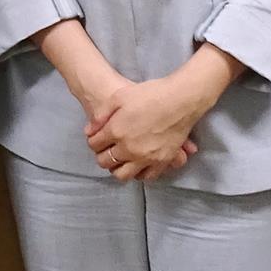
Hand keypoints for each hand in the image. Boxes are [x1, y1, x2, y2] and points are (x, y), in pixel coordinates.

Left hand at [87, 75, 205, 181]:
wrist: (181, 99)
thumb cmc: (150, 94)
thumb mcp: (120, 96)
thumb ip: (102, 114)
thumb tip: (89, 131)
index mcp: (116, 131)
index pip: (95, 144)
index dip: (94, 141)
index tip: (97, 138)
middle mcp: (129, 148)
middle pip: (105, 162)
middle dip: (102, 156)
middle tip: (106, 150)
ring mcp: (145, 158)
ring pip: (123, 174)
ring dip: (117, 168)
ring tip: (120, 160)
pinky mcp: (162, 161)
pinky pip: (146, 176)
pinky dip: (139, 173)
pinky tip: (138, 165)